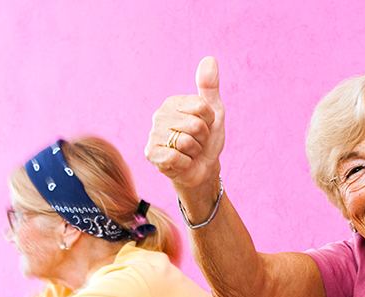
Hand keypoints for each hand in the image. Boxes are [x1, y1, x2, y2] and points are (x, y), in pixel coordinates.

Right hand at [145, 56, 224, 200]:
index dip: (209, 121)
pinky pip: (177, 158)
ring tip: (189, 152)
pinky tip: (180, 163)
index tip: (204, 126)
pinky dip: (185, 163)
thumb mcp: (214, 112)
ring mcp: (152, 135)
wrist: (201, 169)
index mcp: (173, 102)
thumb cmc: (206, 140)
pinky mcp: (150, 154)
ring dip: (194, 152)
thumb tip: (209, 59)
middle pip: (196, 125)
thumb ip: (209, 87)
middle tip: (196, 143)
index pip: (202, 107)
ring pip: (187, 142)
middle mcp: (159, 115)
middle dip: (202, 138)